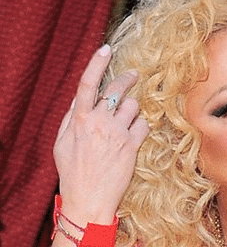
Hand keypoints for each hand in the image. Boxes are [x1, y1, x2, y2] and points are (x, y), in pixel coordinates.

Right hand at [54, 44, 148, 224]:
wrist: (88, 198)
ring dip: (132, 109)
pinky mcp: (132, 145)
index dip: (96, 64)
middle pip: (116, 89)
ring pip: (133, 106)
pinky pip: (143, 125)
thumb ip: (72, 118)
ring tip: (125, 122)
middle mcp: (98, 123)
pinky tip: (133, 137)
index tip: (106, 49)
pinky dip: (140, 127)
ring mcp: (117, 133)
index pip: (87, 84)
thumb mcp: (63, 142)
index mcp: (78, 120)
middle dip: (127, 79)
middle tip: (133, 75)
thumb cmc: (74, 171)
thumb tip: (81, 98)